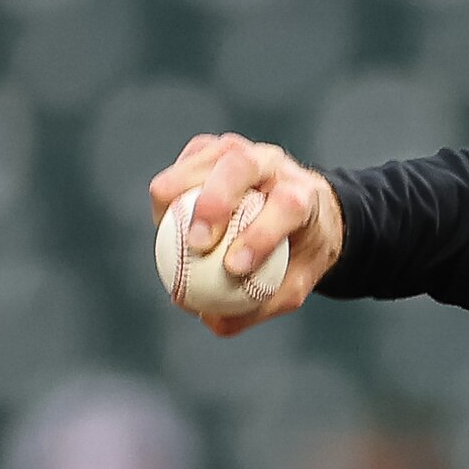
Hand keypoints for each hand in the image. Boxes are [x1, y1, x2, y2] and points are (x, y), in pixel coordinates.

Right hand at [145, 133, 344, 333]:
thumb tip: (211, 320)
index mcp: (304, 194)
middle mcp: (274, 163)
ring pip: (208, 155)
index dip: (260, 235)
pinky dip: (173, 183)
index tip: (233, 268)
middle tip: (196, 243)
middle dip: (215, 201)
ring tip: (164, 228)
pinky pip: (188, 159)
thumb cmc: (295, 254)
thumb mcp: (291, 287)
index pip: (287, 204)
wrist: (304, 212)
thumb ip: (257, 305)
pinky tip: (165, 215)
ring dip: (181, 188)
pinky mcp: (214, 148)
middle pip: (241, 164)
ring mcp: (242, 149)